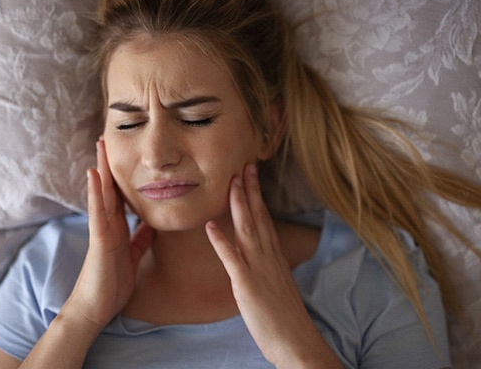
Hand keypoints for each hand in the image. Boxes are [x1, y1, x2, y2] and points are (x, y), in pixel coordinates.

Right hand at [64, 139, 152, 334]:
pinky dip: (96, 192)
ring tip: (100, 146)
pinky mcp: (98, 240)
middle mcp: (108, 225)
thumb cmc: (112, 283)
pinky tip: (94, 174)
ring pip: (102, 194)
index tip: (126, 155)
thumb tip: (151, 224)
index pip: (120, 196)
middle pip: (110, 189)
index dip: (123, 176)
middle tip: (109, 139)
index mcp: (117, 228)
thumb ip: (140, 239)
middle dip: (110, 164)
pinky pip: (98, 212)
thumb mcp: (132, 256)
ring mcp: (101, 230)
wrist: (96, 307)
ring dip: (101, 169)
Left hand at [205, 164, 341, 367]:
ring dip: (238, 205)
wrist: (297, 342)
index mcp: (274, 257)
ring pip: (247, 230)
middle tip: (243, 165)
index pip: (265, 219)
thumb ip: (268, 267)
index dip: (257, 196)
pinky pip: (232, 260)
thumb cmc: (286, 317)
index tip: (251, 176)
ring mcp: (258, 270)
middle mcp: (268, 257)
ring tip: (230, 182)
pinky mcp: (247, 285)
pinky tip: (209, 226)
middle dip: (249, 190)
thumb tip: (260, 257)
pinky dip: (220, 241)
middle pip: (258, 217)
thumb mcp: (278, 284)